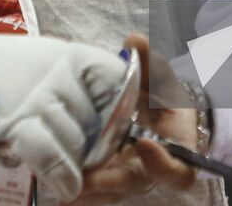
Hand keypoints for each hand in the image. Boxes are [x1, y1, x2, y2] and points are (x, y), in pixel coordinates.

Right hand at [0, 29, 128, 203]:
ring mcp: (36, 93)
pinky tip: (63, 189)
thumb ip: (65, 90)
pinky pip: (54, 156)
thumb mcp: (31, 69)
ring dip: (76, 167)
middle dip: (97, 149)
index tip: (116, 133)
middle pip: (102, 121)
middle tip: (85, 163)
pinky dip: (62, 178)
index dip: (121, 110)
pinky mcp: (13, 120)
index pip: (117, 80)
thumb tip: (97, 126)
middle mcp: (58, 69)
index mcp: (66, 53)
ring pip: (79, 142)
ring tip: (64, 174)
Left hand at [71, 33, 199, 204]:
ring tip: (62, 191)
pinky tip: (54, 182)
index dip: (163, 162)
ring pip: (112, 193)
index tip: (145, 142)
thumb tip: (135, 40)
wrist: (165, 119)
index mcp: (177, 150)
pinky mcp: (112, 180)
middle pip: (134, 185)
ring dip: (88, 192)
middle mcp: (153, 171)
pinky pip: (97, 192)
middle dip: (108, 184)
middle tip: (83, 182)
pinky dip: (79, 190)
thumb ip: (150, 62)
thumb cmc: (166, 101)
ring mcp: (131, 179)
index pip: (177, 170)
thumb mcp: (163, 80)